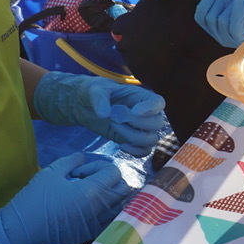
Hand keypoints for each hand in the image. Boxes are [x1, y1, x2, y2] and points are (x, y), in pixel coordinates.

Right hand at [0, 153, 129, 243]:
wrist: (21, 231)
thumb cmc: (35, 198)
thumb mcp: (52, 172)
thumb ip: (72, 161)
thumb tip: (83, 158)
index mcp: (92, 191)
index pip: (115, 173)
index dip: (100, 167)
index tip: (80, 172)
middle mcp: (99, 209)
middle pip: (123, 189)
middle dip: (109, 180)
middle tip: (88, 180)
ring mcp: (96, 225)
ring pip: (119, 206)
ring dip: (110, 196)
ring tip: (90, 193)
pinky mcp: (89, 235)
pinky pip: (109, 221)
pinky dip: (105, 211)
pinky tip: (88, 208)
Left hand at [33, 72, 166, 156]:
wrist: (86, 106)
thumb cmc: (94, 93)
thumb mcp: (95, 90)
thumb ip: (100, 99)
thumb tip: (105, 115)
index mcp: (141, 96)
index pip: (158, 103)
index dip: (150, 109)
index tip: (133, 111)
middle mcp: (146, 113)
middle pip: (157, 124)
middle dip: (135, 123)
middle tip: (114, 118)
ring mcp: (141, 128)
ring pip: (151, 139)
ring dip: (133, 137)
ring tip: (114, 128)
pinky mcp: (134, 141)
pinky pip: (144, 151)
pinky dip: (135, 152)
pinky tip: (121, 146)